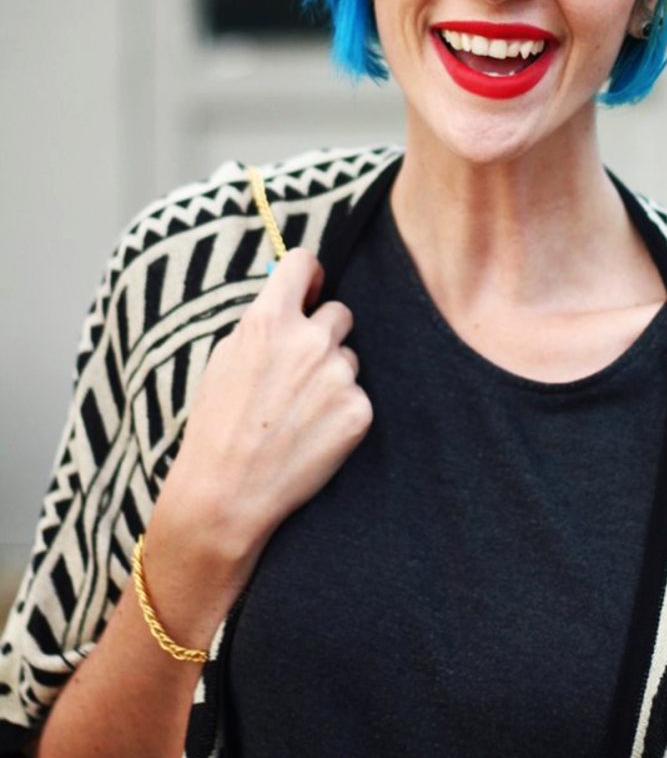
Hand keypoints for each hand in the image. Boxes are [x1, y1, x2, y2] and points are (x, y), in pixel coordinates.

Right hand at [155, 247, 371, 576]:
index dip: (307, 275)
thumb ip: (262, 324)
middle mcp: (309, 340)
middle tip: (298, 370)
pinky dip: (341, 411)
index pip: (303, 262)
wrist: (226, 495)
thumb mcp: (224, 359)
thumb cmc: (216, 427)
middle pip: (339, 312)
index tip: (307, 288)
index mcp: (268, 320)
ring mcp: (339, 376)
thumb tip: (293, 296)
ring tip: (297, 412)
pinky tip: (312, 435)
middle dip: (322, 333)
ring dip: (331, 375)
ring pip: (348, 357)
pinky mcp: (359, 411)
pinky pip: (357, 395)